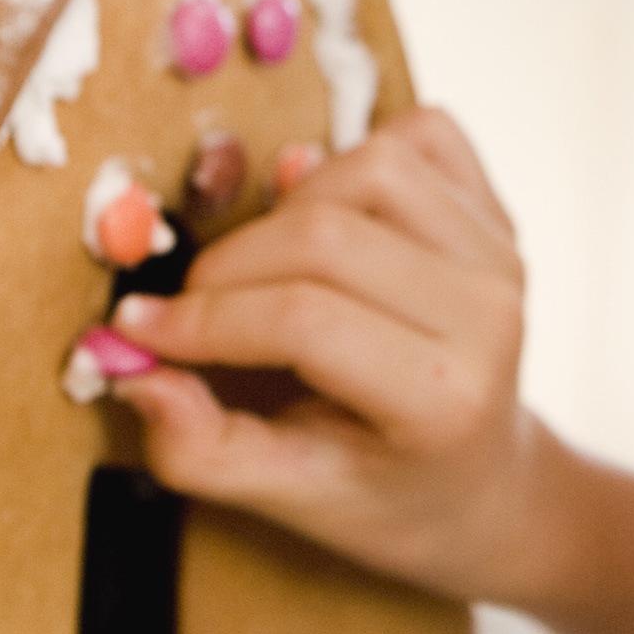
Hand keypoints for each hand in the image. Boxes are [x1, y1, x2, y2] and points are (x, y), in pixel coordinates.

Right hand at [106, 108, 561, 603]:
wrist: (486, 481)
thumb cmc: (387, 494)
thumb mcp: (291, 500)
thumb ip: (202, 449)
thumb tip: (133, 372)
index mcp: (443, 398)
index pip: (306, 322)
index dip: (204, 318)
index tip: (136, 330)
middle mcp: (488, 313)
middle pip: (327, 236)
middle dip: (227, 265)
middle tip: (186, 308)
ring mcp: (501, 254)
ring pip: (370, 166)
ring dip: (289, 206)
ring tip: (263, 268)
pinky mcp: (498, 213)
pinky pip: (421, 133)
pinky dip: (358, 156)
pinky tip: (331, 216)